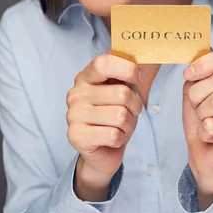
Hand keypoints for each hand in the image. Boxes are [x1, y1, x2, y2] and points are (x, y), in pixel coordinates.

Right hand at [66, 51, 143, 187]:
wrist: (102, 152)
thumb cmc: (114, 117)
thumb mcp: (121, 90)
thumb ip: (125, 73)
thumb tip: (140, 60)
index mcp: (85, 77)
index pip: (103, 63)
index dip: (127, 69)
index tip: (139, 78)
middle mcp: (75, 94)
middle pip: (121, 93)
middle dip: (135, 106)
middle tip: (130, 113)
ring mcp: (73, 115)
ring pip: (120, 116)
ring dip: (128, 125)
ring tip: (121, 127)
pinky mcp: (76, 136)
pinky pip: (113, 135)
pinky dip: (120, 139)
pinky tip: (113, 139)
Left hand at [182, 48, 212, 188]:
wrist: (202, 150)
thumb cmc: (201, 116)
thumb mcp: (195, 88)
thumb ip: (199, 70)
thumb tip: (203, 49)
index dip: (205, 63)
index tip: (189, 75)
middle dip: (198, 94)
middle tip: (198, 106)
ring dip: (201, 113)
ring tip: (206, 119)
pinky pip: (212, 124)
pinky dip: (204, 131)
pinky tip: (212, 135)